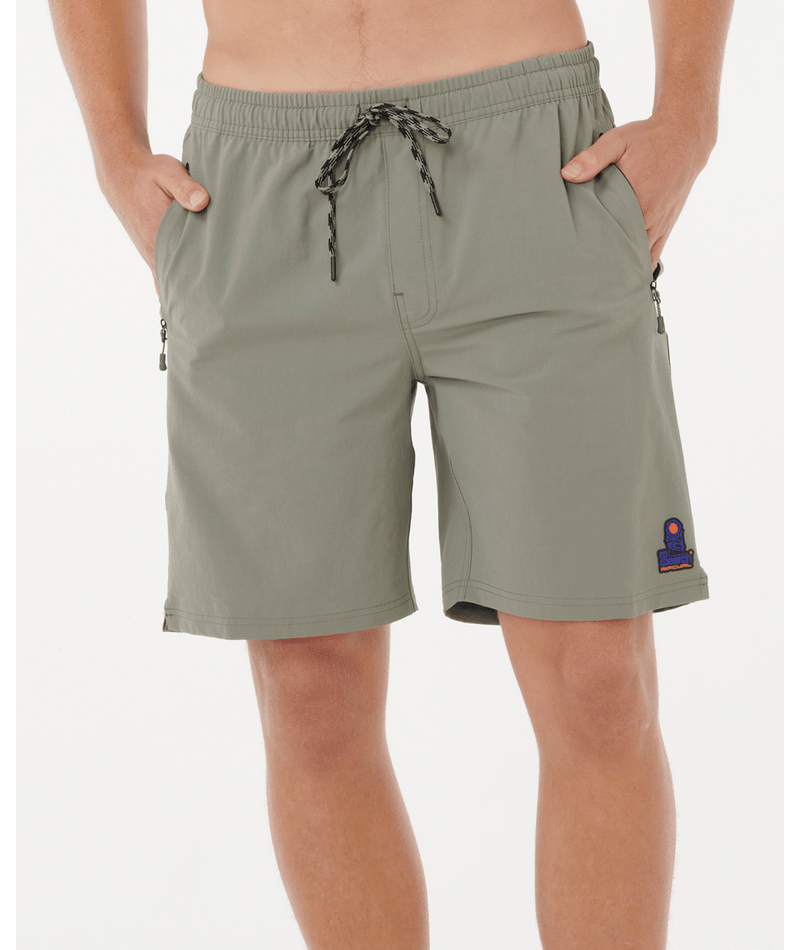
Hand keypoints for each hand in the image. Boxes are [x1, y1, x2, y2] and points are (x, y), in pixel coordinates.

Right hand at [98, 149, 208, 298]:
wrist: (122, 173)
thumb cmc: (149, 173)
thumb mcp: (168, 172)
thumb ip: (185, 187)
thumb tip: (202, 201)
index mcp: (160, 236)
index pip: (181, 271)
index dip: (197, 289)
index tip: (213, 305)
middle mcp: (154, 250)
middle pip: (177, 282)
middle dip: (195, 297)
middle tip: (218, 314)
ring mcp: (152, 252)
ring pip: (171, 279)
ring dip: (187, 291)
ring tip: (209, 311)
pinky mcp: (153, 250)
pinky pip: (165, 273)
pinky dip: (176, 284)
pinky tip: (188, 298)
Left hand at [560, 115, 713, 273]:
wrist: (686, 136)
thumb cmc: (648, 138)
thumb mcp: (618, 141)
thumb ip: (592, 158)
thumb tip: (567, 174)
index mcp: (636, 202)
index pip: (613, 239)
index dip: (598, 256)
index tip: (581, 268)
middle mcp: (651, 218)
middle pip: (628, 254)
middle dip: (609, 267)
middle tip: (587, 281)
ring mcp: (661, 224)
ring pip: (643, 258)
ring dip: (627, 268)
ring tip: (606, 284)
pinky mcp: (668, 223)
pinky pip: (656, 252)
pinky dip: (643, 263)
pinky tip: (629, 275)